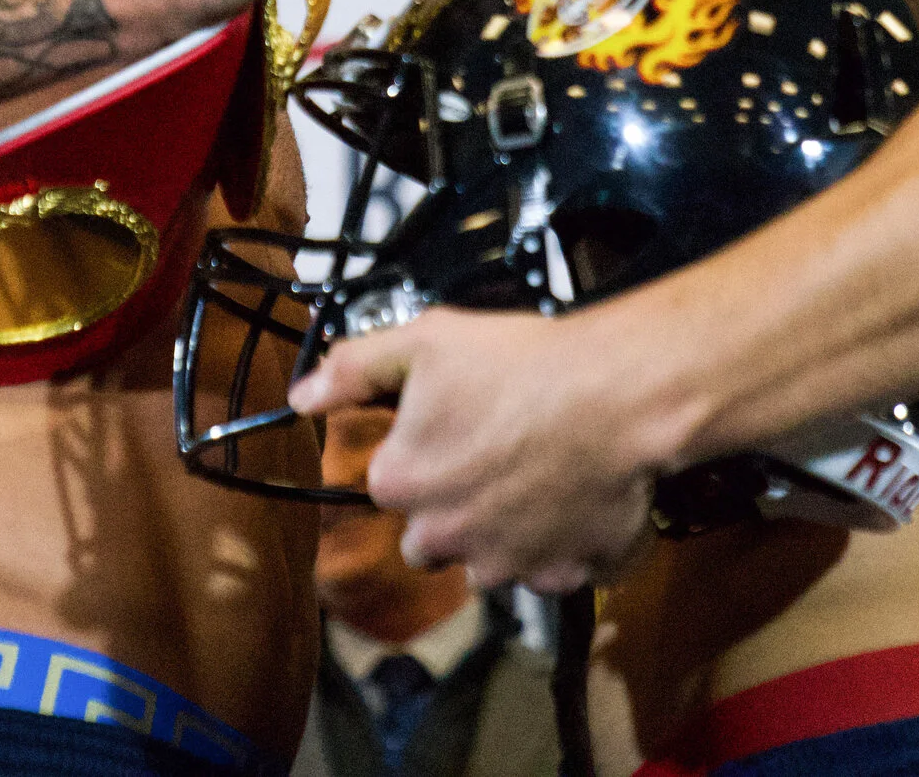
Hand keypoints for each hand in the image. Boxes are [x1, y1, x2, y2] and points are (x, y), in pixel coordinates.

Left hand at [290, 305, 658, 592]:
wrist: (616, 397)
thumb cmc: (521, 365)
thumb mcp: (425, 340)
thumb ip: (353, 368)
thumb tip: (302, 396)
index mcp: (401, 483)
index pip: (391, 484)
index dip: (423, 452)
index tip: (454, 426)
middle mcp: (443, 539)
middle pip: (433, 537)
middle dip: (456, 508)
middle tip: (496, 455)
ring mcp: (505, 566)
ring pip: (492, 561)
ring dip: (506, 533)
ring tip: (541, 477)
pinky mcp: (562, 577)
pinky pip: (555, 570)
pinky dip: (563, 545)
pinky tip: (579, 500)